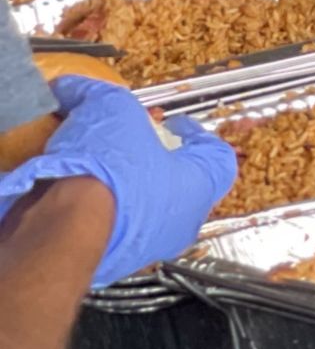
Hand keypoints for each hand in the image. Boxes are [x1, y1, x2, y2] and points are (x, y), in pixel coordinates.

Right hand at [0, 78, 237, 288]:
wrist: (68, 230)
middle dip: (147, 160)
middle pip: (173, 181)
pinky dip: (89, 211)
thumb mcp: (111, 109)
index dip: (192, 133)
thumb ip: (98, 94)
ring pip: (137, 209)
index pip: (216, 155)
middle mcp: (181, 223)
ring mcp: (145, 248)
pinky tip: (65, 190)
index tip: (172, 122)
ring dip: (116, 186)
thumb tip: (73, 87)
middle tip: (123, 140)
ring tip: (85, 161)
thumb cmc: (112, 169)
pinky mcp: (108, 262)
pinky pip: (104, 228)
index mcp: (202, 185)